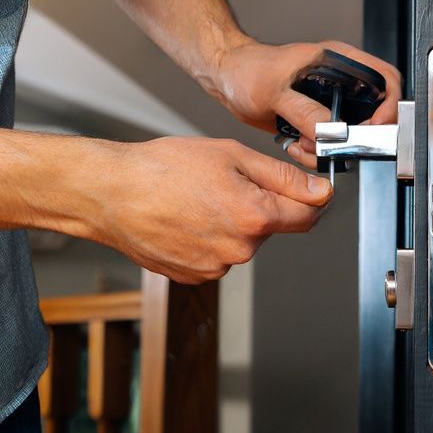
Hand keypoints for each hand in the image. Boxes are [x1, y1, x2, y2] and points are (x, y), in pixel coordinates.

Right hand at [75, 137, 332, 283]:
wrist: (111, 194)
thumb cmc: (163, 168)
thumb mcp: (231, 155)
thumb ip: (282, 177)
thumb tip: (320, 192)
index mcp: (254, 217)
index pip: (307, 217)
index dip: (307, 198)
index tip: (300, 189)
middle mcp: (239, 250)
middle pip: (269, 229)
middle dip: (256, 207)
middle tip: (219, 183)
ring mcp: (215, 267)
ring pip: (240, 243)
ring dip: (229, 224)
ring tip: (194, 201)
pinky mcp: (194, 277)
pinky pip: (215, 256)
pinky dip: (206, 239)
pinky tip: (183, 220)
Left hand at [208, 38, 401, 168]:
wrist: (229, 78)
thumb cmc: (248, 69)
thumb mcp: (274, 90)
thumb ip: (302, 110)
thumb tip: (329, 129)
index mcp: (337, 61)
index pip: (385, 79)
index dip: (389, 106)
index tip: (375, 126)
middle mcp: (339, 80)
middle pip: (373, 112)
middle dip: (357, 135)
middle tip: (335, 144)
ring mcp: (329, 100)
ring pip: (351, 132)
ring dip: (333, 147)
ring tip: (306, 146)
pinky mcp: (317, 118)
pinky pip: (331, 140)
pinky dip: (318, 150)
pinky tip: (298, 146)